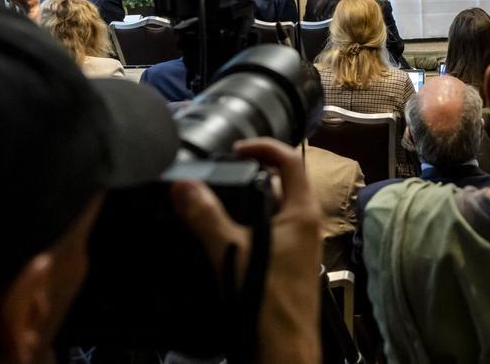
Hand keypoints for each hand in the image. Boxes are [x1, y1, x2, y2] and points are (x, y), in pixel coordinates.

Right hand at [172, 138, 321, 363]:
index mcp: (302, 213)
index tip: (236, 147)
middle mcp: (305, 225)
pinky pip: (266, 233)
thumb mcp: (232, 251)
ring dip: (244, 204)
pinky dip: (246, 227)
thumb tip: (184, 186)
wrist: (284, 349)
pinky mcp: (287, 264)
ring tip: (212, 203)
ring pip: (270, 211)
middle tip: (217, 175)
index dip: (265, 147)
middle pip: (279, 185)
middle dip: (248, 177)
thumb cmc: (269, 301)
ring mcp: (298, 246)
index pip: (290, 161)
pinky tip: (221, 237)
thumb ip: (207, 217)